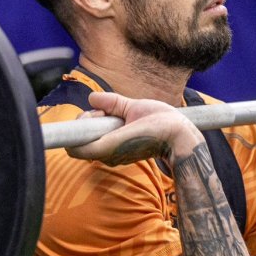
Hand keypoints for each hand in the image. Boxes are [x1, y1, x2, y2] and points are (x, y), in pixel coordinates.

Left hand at [67, 92, 203, 165]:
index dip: (78, 127)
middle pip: (82, 138)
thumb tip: (92, 98)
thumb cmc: (162, 125)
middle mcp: (108, 155)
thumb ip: (112, 103)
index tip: (92, 114)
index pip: (74, 146)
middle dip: (90, 121)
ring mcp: (114, 157)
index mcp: (109, 146)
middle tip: (107, 110)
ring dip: (100, 125)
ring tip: (120, 116)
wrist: (181, 141)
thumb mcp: (136, 107)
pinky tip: (123, 124)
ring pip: (93, 139)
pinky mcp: (120, 155)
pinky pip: (104, 141)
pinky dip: (108, 130)